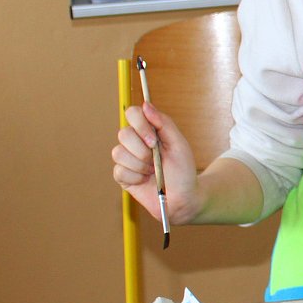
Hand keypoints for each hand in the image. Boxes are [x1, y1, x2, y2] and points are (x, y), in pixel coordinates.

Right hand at [112, 102, 200, 222]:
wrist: (182, 198)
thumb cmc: (183, 170)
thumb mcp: (179, 144)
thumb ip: (164, 123)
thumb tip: (146, 104)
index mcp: (149, 130)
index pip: (132, 113)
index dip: (140, 125)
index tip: (153, 141)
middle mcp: (135, 141)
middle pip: (123, 133)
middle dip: (142, 151)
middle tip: (156, 161)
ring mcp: (127, 158)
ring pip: (119, 153)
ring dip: (140, 166)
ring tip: (152, 172)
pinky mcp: (122, 175)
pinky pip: (119, 171)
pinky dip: (135, 177)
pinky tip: (145, 180)